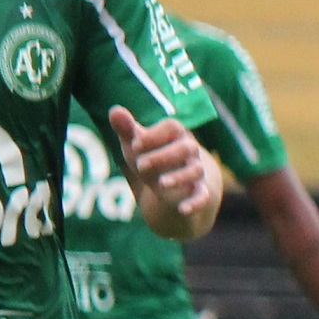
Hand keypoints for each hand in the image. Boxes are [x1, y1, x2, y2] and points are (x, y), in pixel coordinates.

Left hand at [112, 105, 220, 228]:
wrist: (177, 186)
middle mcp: (190, 152)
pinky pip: (203, 197)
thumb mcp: (138, 146)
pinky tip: (182, 209)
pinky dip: (195, 203)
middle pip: (185, 148)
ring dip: (178, 177)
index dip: (154, 134)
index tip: (135, 144)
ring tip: (160, 184)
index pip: (172, 127)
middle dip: (163, 156)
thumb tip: (114, 110)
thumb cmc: (154, 159)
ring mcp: (196, 173)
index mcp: (176, 135)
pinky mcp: (200, 194)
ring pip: (195, 171)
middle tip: (140, 165)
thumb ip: (127, 130)